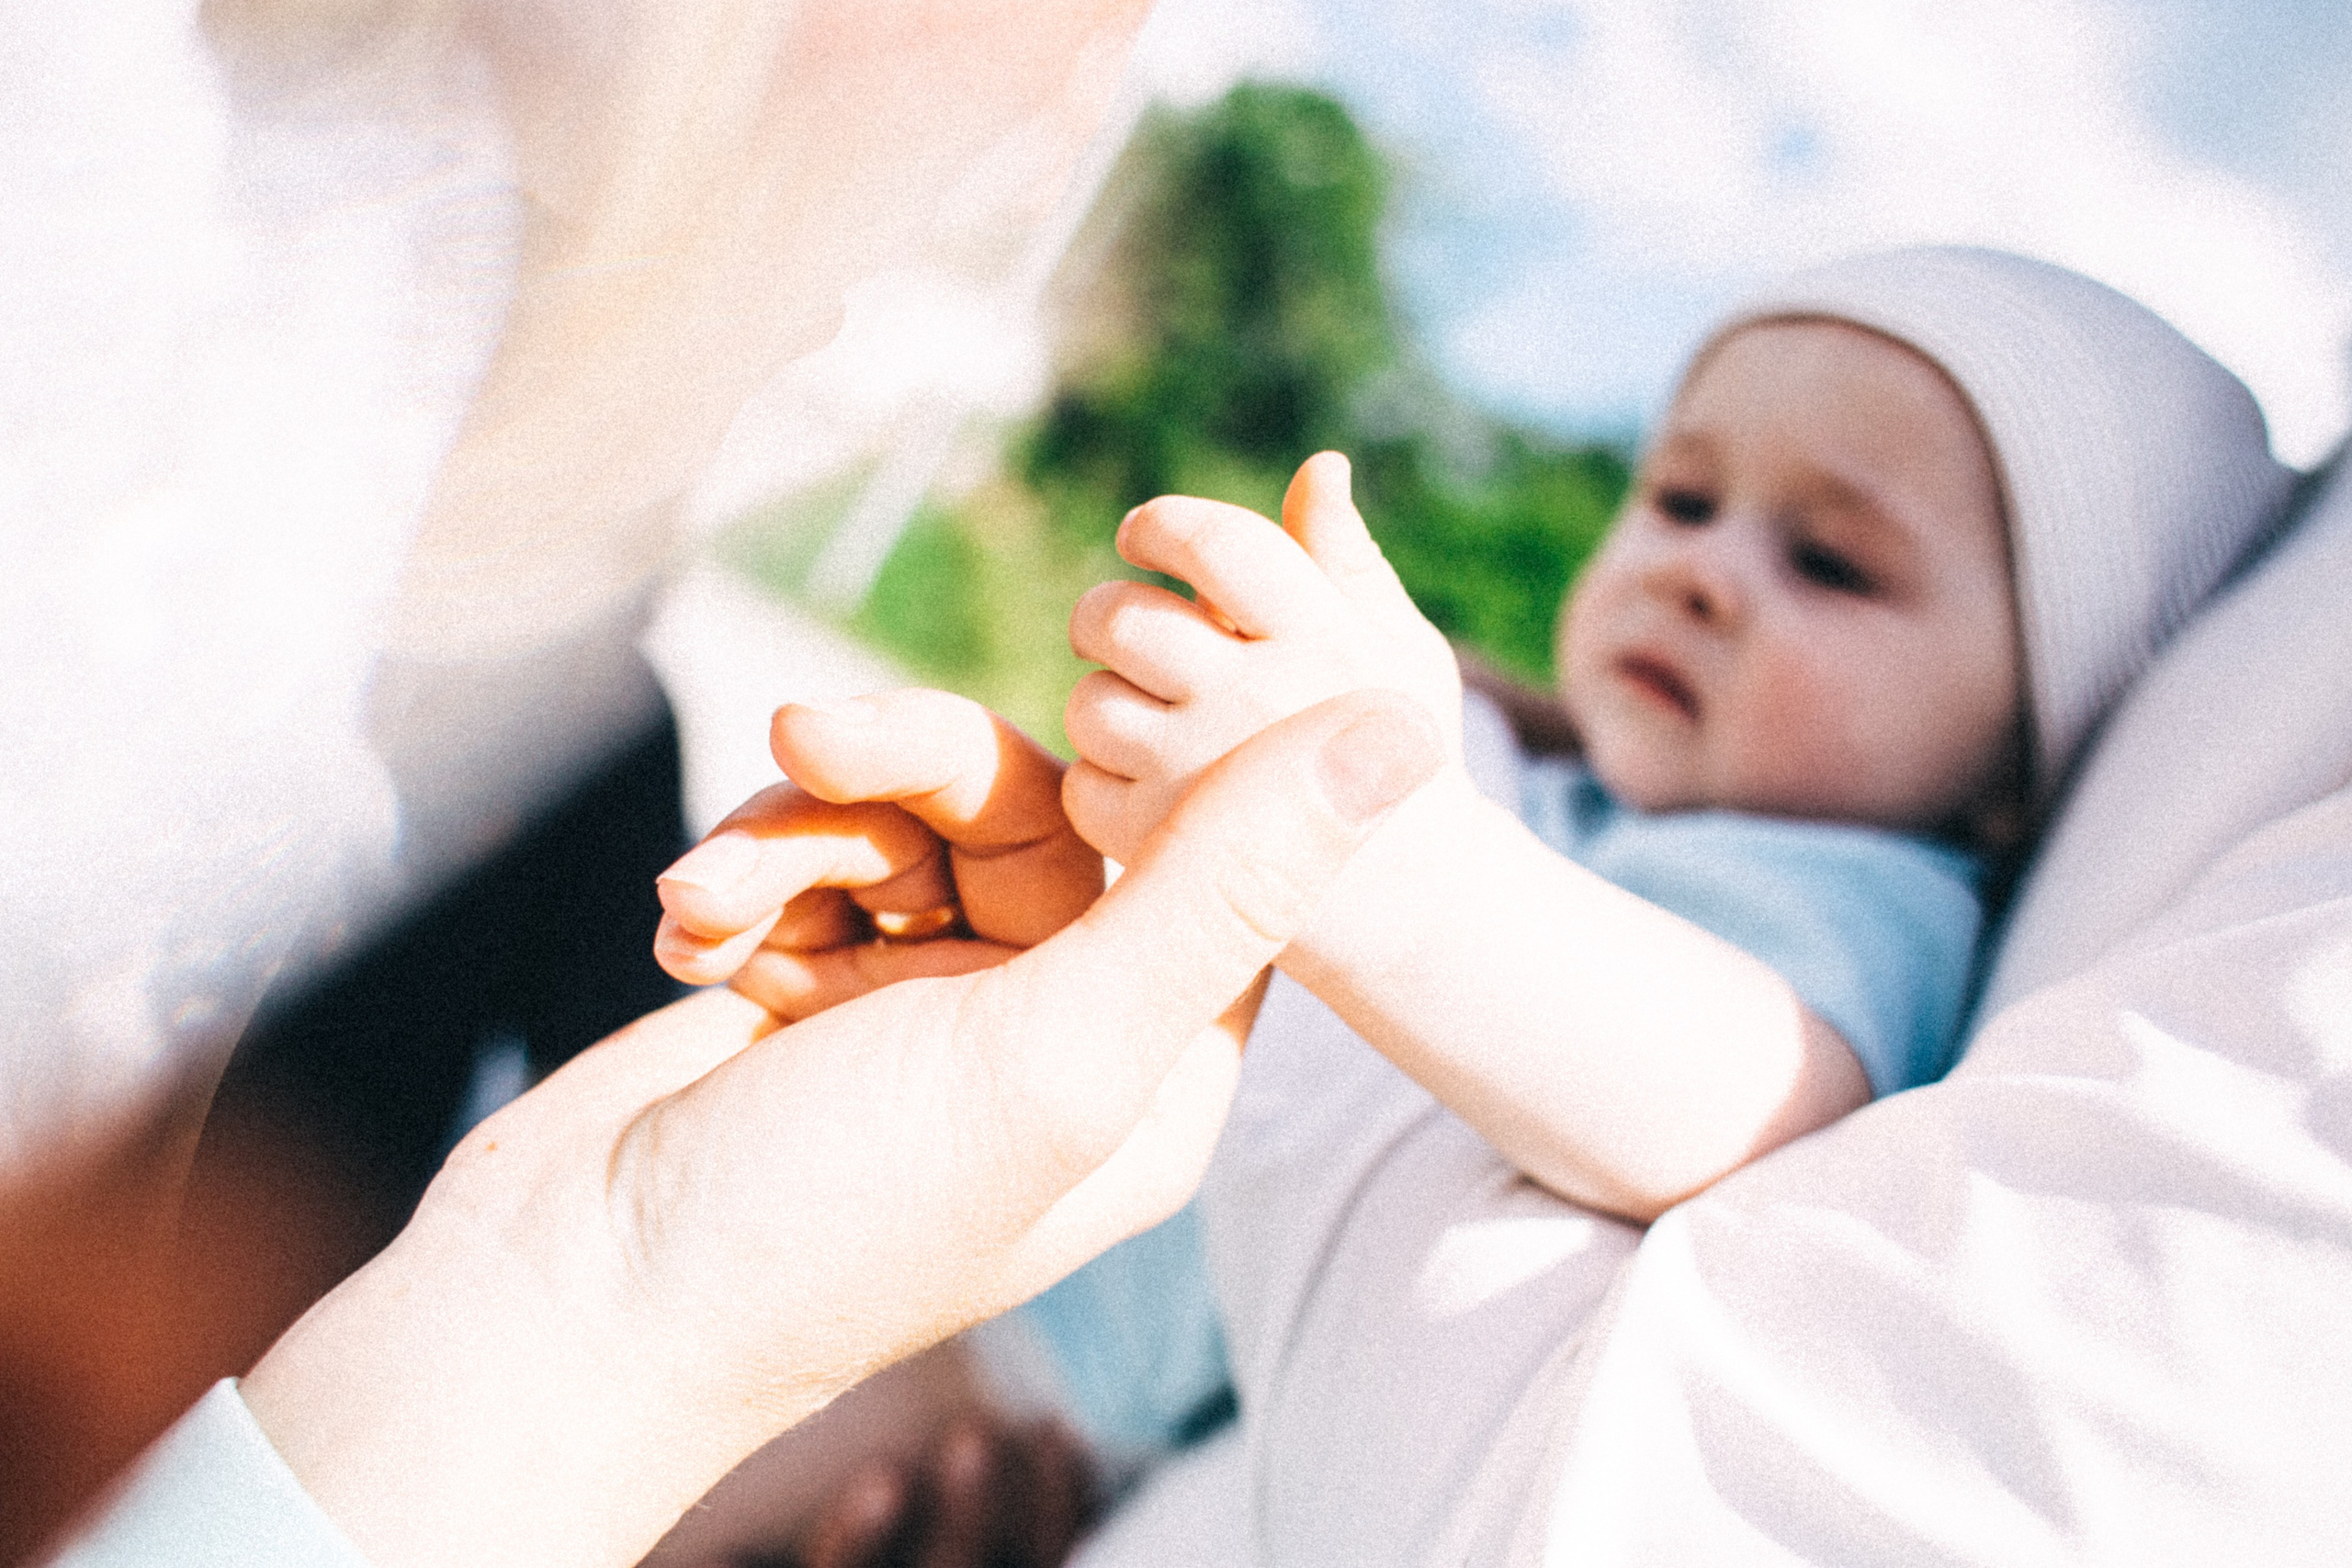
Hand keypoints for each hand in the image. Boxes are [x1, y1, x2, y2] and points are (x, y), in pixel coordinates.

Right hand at [239, 691, 1443, 1567]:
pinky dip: (744, 880)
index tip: (1148, 622)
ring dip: (794, 834)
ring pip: (900, 821)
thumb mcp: (1054, 1048)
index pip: (1216, 854)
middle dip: (901, 766)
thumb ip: (1225, 882)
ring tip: (705, 899)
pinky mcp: (818, 986)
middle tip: (803, 742)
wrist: (570, 1306)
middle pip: (1026, 807)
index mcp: (1154, 1067)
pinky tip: (684, 938)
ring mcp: (929, 1007)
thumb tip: (1404, 731)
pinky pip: (811, 864)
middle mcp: (1055, 1028)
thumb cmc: (826, 1219)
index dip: (1176, 741)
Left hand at [1064, 451, 1462, 862]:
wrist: (1406, 898)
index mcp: (1322, 637)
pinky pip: (1083, 781)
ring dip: (1105, 698)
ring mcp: (1203, 776)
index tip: (1143, 535)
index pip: (1215, 544)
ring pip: (1090, 701)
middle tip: (1120, 627)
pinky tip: (1151, 783)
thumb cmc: (1395, 749)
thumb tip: (1322, 466)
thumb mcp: (1398, 647)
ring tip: (1149, 715)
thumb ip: (1346, 559)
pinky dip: (1103, 779)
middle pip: (1123, 617)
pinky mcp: (1159, 845)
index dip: (1160, 524)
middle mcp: (1259, 700)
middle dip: (1105, 612)